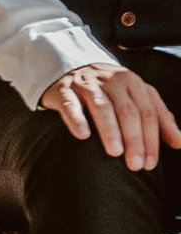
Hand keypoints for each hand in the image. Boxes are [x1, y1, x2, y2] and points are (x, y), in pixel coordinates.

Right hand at [42, 62, 180, 168]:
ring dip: (110, 131)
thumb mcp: (137, 98)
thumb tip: (179, 142)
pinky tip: (83, 135)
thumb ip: (159, 118)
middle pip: (128, 111)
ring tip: (115, 152)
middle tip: (135, 164)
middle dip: (134, 139)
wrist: (69, 69)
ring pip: (102, 107)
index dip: (151, 139)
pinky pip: (70, 105)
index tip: (150, 164)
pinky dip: (77, 119)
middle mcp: (112, 81)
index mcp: (133, 83)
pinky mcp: (64, 90)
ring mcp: (87, 84)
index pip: (148, 113)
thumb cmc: (109, 90)